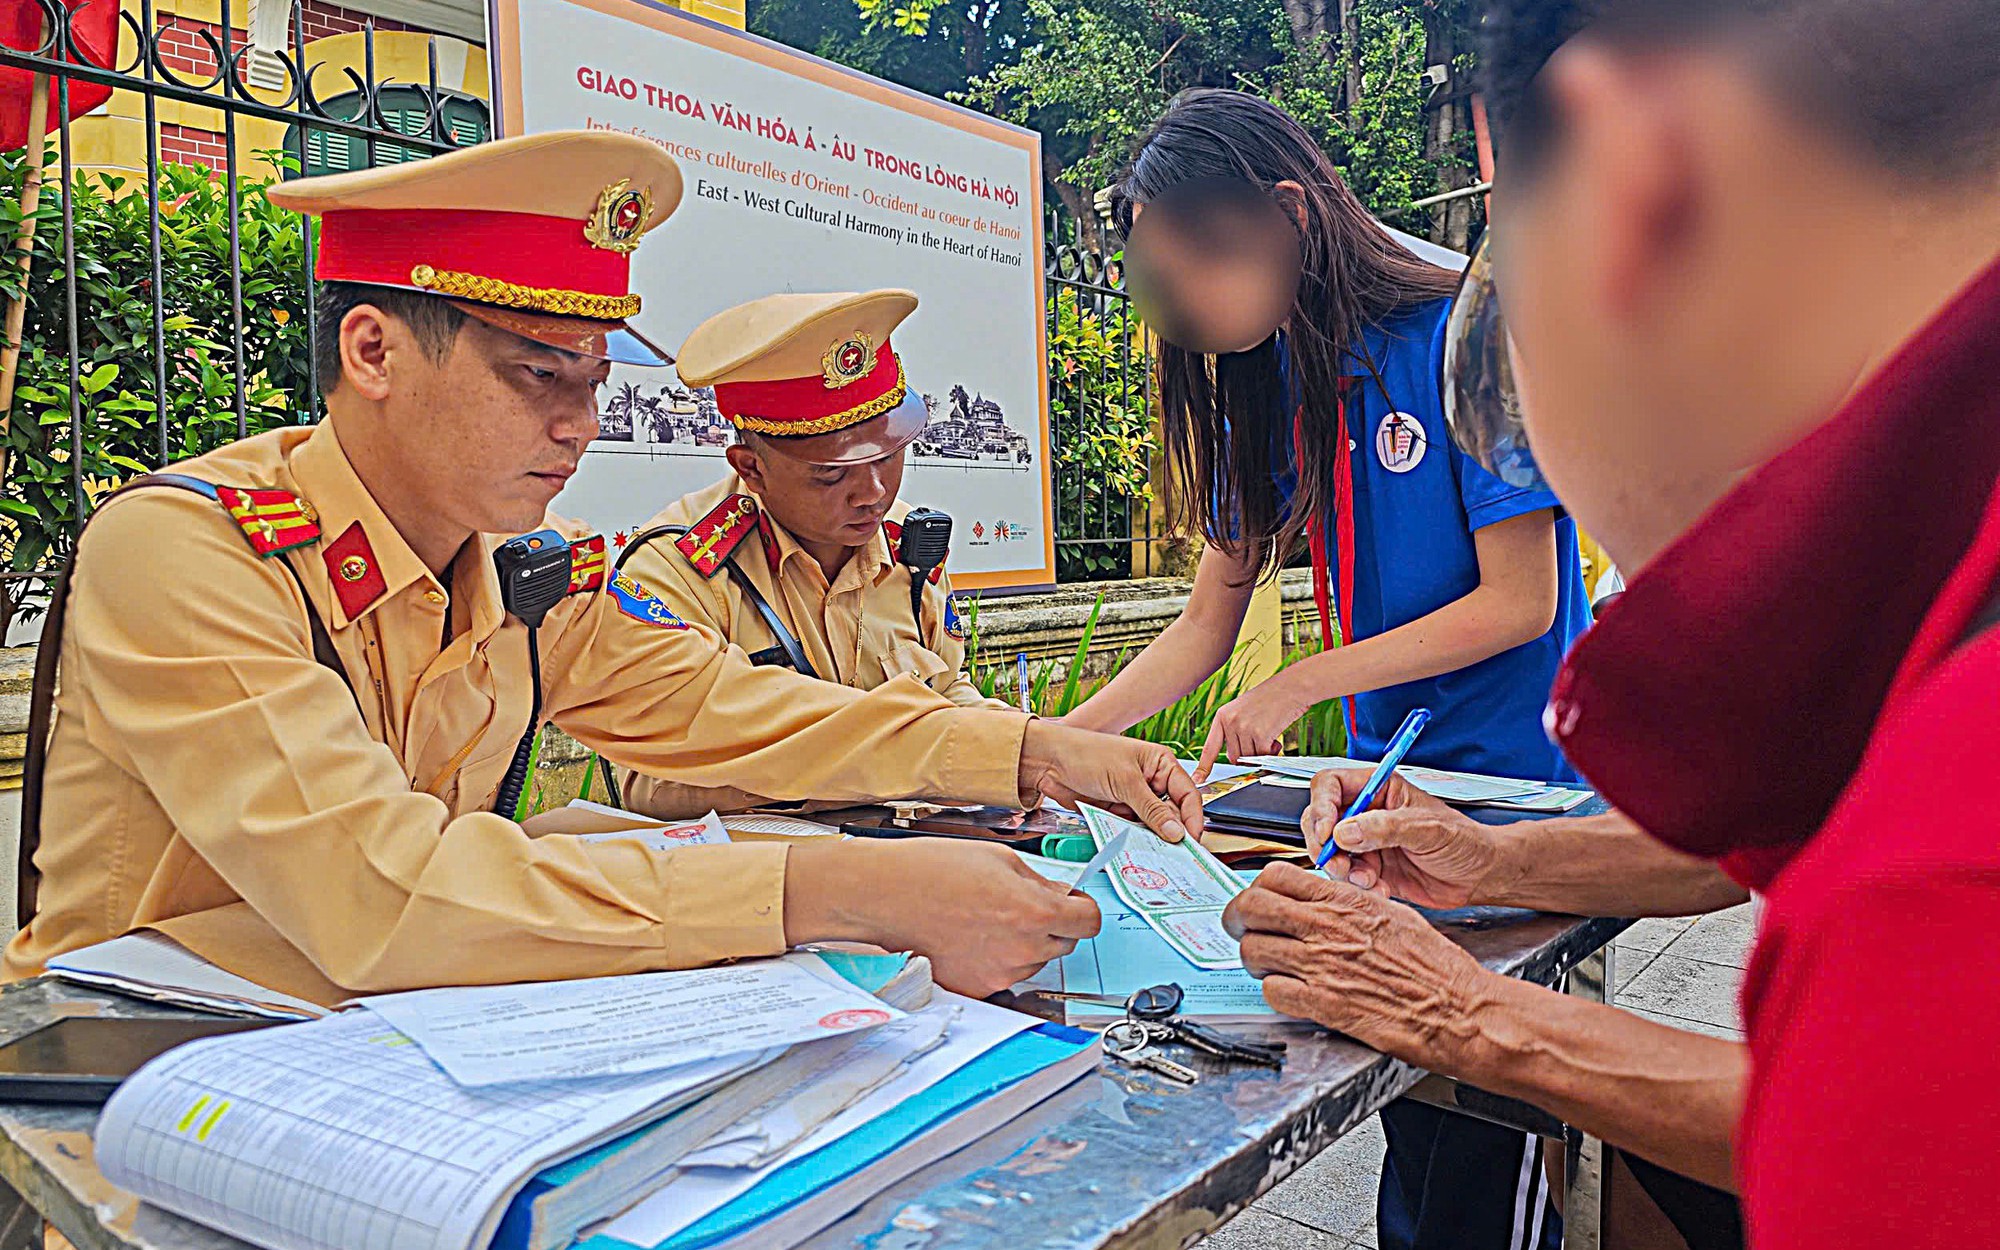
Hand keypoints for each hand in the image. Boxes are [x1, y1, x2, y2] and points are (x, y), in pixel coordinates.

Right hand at [786, 838, 1100, 996]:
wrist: (886, 897)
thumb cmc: (934, 871)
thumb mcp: (1000, 858)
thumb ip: (1038, 883)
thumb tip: (1057, 897)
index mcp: (1036, 912)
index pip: (1089, 922)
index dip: (1082, 909)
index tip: (1073, 904)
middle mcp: (1024, 949)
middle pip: (1065, 943)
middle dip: (1053, 924)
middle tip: (1022, 904)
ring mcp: (1001, 974)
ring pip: (1034, 960)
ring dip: (1024, 942)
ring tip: (987, 918)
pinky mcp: (978, 988)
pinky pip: (1004, 974)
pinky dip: (996, 959)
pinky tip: (972, 937)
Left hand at [1021, 721, 1201, 842]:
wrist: (1048, 762)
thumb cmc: (1086, 754)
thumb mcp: (1125, 780)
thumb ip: (1152, 809)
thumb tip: (1176, 831)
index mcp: (1160, 763)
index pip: (1187, 794)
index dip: (1193, 818)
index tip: (1192, 840)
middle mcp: (1151, 781)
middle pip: (1173, 812)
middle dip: (1173, 831)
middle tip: (1176, 853)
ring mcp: (1134, 798)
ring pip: (1154, 825)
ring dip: (1154, 838)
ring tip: (1157, 854)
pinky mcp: (1118, 811)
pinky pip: (1134, 830)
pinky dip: (1136, 839)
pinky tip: (1137, 848)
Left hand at [1194, 675, 1308, 781]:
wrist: (1292, 686)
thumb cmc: (1272, 699)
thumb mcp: (1244, 711)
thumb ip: (1236, 731)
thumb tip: (1238, 759)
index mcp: (1222, 716)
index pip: (1210, 747)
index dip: (1204, 766)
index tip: (1198, 780)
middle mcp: (1229, 722)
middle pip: (1234, 757)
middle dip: (1248, 755)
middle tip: (1262, 740)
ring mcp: (1243, 728)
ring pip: (1249, 759)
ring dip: (1262, 753)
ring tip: (1271, 735)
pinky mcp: (1259, 734)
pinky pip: (1263, 756)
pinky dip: (1272, 752)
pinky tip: (1277, 739)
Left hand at [1223, 863, 1494, 1069]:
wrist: (1458, 1008)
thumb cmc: (1436, 967)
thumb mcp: (1394, 914)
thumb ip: (1351, 905)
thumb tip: (1321, 899)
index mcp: (1346, 901)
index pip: (1276, 876)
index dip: (1257, 887)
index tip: (1257, 899)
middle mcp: (1328, 927)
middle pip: (1251, 907)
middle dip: (1237, 919)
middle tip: (1239, 929)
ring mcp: (1322, 965)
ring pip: (1253, 950)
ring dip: (1253, 959)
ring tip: (1265, 965)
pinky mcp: (1322, 1004)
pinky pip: (1271, 991)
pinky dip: (1273, 992)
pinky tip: (1287, 992)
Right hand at [1304, 768, 1501, 908]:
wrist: (1479, 877)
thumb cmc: (1464, 842)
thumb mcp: (1427, 829)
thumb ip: (1385, 828)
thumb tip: (1344, 832)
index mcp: (1378, 789)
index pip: (1330, 785)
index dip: (1321, 805)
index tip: (1327, 830)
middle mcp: (1366, 812)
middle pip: (1320, 820)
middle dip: (1326, 844)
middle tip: (1341, 863)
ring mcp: (1365, 842)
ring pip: (1330, 852)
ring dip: (1343, 870)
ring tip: (1369, 880)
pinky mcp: (1369, 869)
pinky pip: (1346, 877)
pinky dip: (1358, 886)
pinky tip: (1381, 889)